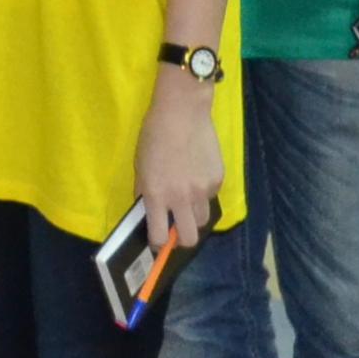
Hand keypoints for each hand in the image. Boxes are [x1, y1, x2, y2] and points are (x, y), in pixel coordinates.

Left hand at [136, 74, 223, 253]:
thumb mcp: (140, 166)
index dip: (157, 243)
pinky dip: (203, 193)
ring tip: (186, 200)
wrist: (182, 113)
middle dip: (182, 240)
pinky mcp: (218, 180)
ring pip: (203, 220)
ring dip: (194, 217)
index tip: (156, 242)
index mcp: (157, 195)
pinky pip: (211, 197)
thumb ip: (145, 191)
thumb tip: (149, 210)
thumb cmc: (153, 136)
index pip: (159, 235)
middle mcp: (182, 198)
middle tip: (177, 229)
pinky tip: (196, 174)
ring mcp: (203, 190)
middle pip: (189, 238)